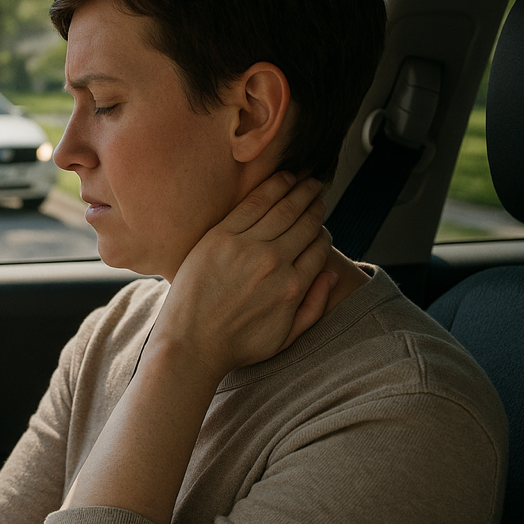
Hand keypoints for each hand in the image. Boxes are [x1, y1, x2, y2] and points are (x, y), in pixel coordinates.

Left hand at [154, 172, 336, 379]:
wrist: (189, 345)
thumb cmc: (234, 345)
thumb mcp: (285, 339)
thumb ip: (314, 307)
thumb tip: (333, 275)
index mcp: (293, 287)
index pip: (319, 247)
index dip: (322, 232)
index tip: (319, 223)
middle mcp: (274, 264)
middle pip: (305, 223)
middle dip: (315, 204)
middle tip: (319, 190)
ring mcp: (246, 248)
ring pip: (283, 209)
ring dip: (299, 190)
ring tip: (307, 180)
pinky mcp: (219, 237)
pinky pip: (252, 204)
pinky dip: (272, 188)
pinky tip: (282, 178)